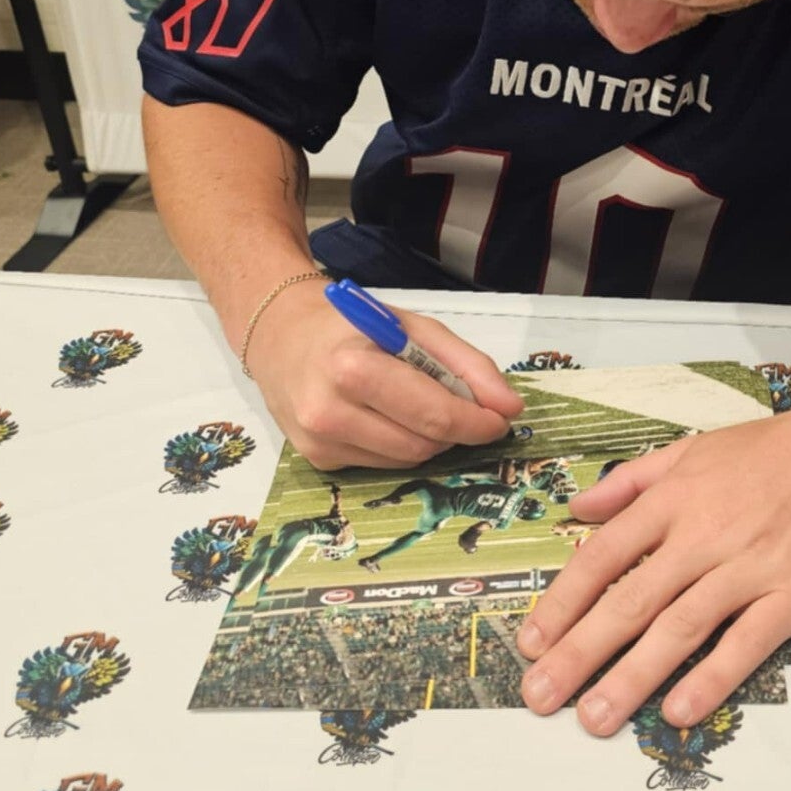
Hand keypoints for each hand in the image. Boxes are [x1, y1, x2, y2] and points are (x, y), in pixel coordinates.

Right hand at [245, 280, 522, 468]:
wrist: (280, 337)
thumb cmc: (353, 326)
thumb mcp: (414, 327)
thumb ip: (467, 365)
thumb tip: (510, 407)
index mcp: (353, 368)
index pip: (433, 415)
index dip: (477, 422)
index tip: (502, 418)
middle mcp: (329, 412)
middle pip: (423, 445)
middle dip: (456, 431)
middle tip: (466, 410)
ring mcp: (319, 443)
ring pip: (406, 461)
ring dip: (430, 441)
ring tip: (421, 406)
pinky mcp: (317, 461)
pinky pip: (382, 464)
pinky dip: (401, 446)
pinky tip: (389, 418)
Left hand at [515, 396, 790, 733]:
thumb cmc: (766, 452)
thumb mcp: (690, 449)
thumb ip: (631, 480)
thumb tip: (576, 506)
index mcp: (672, 501)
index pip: (603, 557)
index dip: (563, 602)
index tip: (530, 643)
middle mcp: (702, 536)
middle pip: (631, 601)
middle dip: (581, 652)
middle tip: (541, 697)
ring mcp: (747, 568)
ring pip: (680, 628)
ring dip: (633, 676)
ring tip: (595, 719)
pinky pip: (745, 644)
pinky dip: (711, 678)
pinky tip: (678, 710)